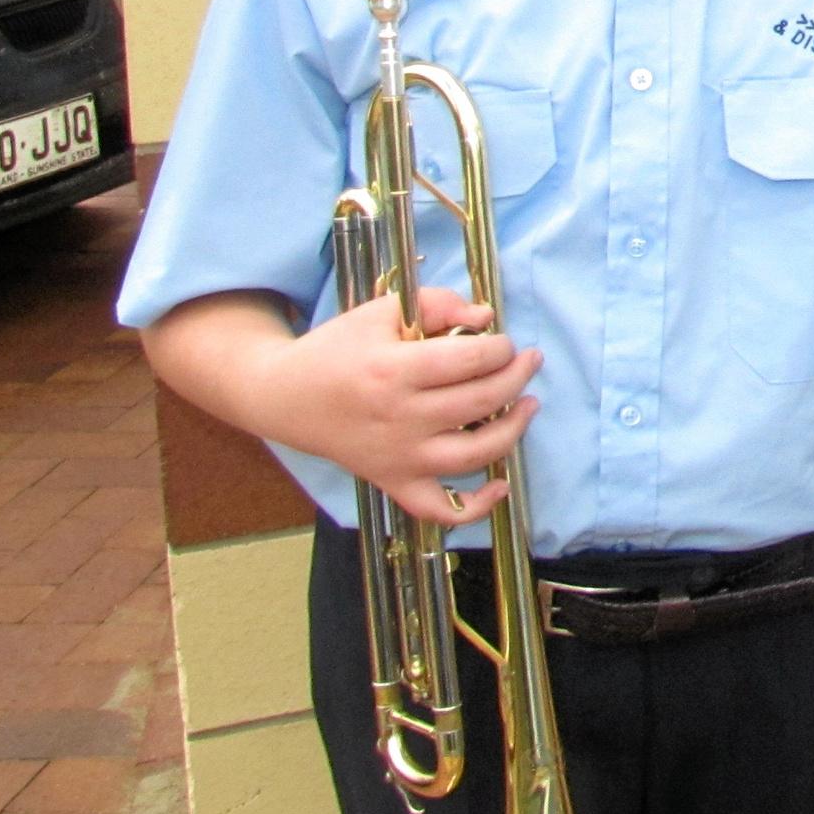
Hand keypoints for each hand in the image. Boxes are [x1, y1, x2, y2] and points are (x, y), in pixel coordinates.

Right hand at [247, 288, 539, 526]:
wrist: (285, 397)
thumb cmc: (337, 349)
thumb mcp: (382, 311)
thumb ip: (437, 304)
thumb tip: (487, 318)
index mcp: (393, 371)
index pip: (470, 360)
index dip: (500, 348)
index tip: (504, 342)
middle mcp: (399, 419)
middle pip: (480, 402)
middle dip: (517, 377)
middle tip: (527, 361)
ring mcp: (397, 458)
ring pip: (473, 455)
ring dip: (514, 430)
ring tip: (528, 405)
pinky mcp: (392, 482)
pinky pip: (440, 509)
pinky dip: (476, 508)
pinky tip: (501, 487)